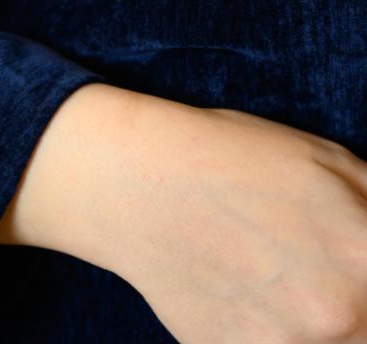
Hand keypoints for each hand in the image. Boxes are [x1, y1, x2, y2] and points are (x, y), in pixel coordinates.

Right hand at [0, 82, 366, 342]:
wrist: (134, 181)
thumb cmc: (228, 155)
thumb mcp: (326, 157)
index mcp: (365, 257)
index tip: (355, 266)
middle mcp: (334, 314)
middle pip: (364, 325)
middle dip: (349, 300)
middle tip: (303, 261)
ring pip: (320, 341)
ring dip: (308, 319)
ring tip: (269, 269)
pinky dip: (261, 326)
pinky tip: (235, 284)